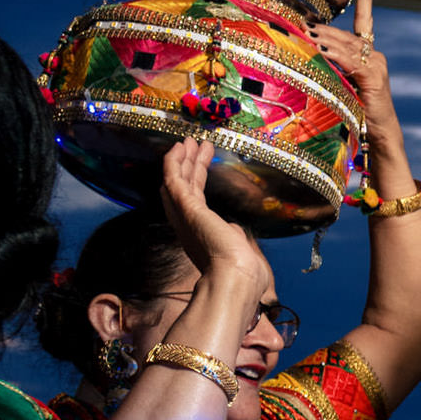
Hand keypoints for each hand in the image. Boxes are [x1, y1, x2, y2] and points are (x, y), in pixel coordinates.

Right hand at [157, 139, 271, 301]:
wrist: (238, 279)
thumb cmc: (245, 273)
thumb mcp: (239, 251)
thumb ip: (232, 235)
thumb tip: (232, 229)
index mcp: (201, 235)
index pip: (193, 202)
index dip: (194, 180)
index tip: (200, 162)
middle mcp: (188, 225)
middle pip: (184, 188)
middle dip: (188, 165)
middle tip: (193, 144)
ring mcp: (186, 216)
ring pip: (179, 181)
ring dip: (183, 159)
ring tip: (189, 140)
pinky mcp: (187, 208)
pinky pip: (175, 180)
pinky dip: (175, 163)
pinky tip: (179, 148)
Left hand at [313, 17, 397, 137]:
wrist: (380, 133)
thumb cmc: (359, 112)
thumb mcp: (344, 85)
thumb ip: (333, 68)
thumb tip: (308, 54)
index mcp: (369, 56)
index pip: (365, 23)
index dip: (364, 2)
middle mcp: (375, 56)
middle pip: (346, 36)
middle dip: (323, 28)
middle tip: (302, 22)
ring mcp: (376, 66)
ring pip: (346, 46)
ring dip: (324, 39)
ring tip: (305, 33)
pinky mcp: (374, 77)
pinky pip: (351, 62)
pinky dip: (335, 55)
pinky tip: (321, 50)